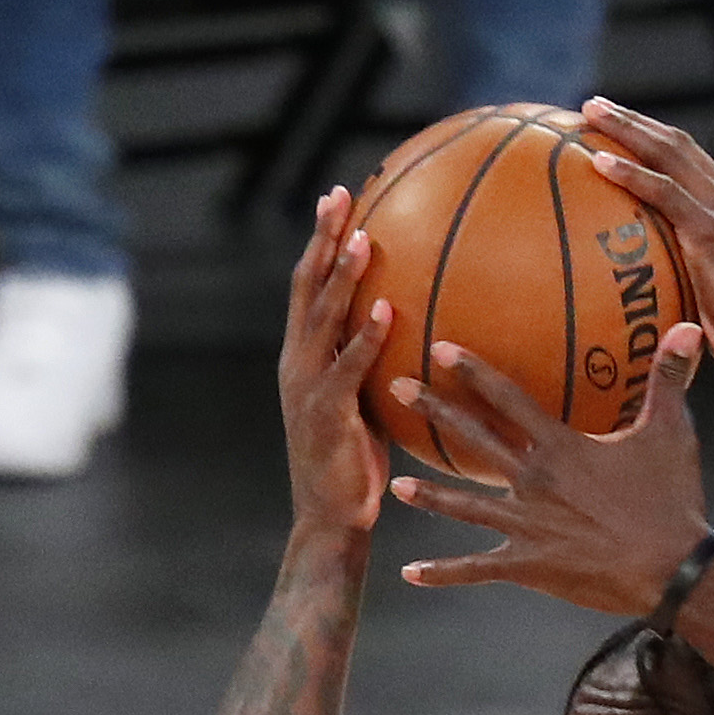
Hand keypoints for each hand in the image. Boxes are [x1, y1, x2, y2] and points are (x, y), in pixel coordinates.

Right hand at [280, 187, 395, 539]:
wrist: (331, 518)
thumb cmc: (356, 465)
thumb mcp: (365, 403)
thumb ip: (377, 366)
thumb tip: (416, 332)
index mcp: (303, 356)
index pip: (308, 286)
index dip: (319, 241)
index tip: (337, 200)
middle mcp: (297, 362)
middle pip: (305, 286)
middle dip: (321, 238)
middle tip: (339, 196)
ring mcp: (307, 386)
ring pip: (320, 318)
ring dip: (341, 276)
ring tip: (363, 238)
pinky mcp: (325, 413)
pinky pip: (347, 366)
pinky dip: (365, 335)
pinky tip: (386, 308)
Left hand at [391, 325, 713, 616]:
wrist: (673, 568)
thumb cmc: (672, 499)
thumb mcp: (672, 433)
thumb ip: (670, 377)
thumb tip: (690, 326)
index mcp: (560, 446)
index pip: (508, 398)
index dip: (473, 371)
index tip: (440, 348)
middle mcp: (533, 481)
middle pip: (473, 440)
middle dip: (433, 411)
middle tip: (396, 388)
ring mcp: (525, 525)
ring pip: (465, 505)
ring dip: (429, 495)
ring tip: (395, 485)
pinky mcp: (528, 565)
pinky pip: (476, 568)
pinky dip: (443, 571)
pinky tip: (410, 572)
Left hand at [573, 99, 713, 392]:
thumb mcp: (712, 292)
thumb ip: (685, 272)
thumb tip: (645, 282)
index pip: (689, 158)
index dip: (652, 136)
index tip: (617, 124)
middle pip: (677, 143)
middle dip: (633, 119)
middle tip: (593, 105)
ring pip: (670, 154)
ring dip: (627, 129)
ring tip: (588, 113)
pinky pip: (665, 193)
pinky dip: (631, 174)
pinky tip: (597, 163)